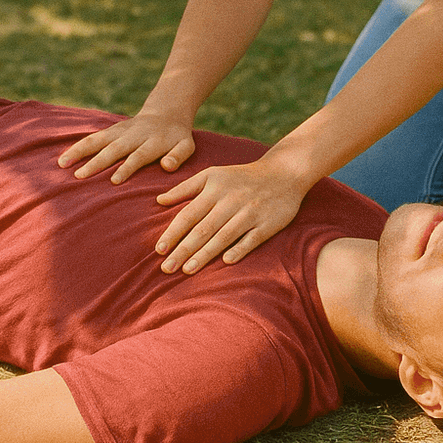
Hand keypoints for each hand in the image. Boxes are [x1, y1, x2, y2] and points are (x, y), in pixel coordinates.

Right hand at [57, 110, 196, 182]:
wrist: (166, 112)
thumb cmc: (177, 137)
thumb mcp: (186, 146)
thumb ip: (178, 156)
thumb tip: (167, 166)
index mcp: (153, 142)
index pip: (138, 156)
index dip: (127, 167)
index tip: (114, 181)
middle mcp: (133, 136)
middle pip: (113, 149)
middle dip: (97, 162)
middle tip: (80, 176)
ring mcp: (120, 131)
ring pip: (98, 140)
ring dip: (80, 151)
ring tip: (62, 165)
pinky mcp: (112, 130)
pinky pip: (93, 138)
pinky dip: (78, 146)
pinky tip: (63, 158)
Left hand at [154, 157, 307, 271]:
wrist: (283, 172)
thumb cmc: (241, 177)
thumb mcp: (212, 174)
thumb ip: (185, 188)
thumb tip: (159, 200)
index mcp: (214, 189)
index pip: (189, 214)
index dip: (173, 232)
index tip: (159, 250)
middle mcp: (231, 201)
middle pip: (203, 229)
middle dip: (183, 250)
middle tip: (166, 269)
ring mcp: (250, 212)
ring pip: (224, 236)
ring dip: (205, 254)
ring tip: (187, 270)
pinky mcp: (267, 223)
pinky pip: (251, 239)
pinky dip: (239, 249)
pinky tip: (226, 261)